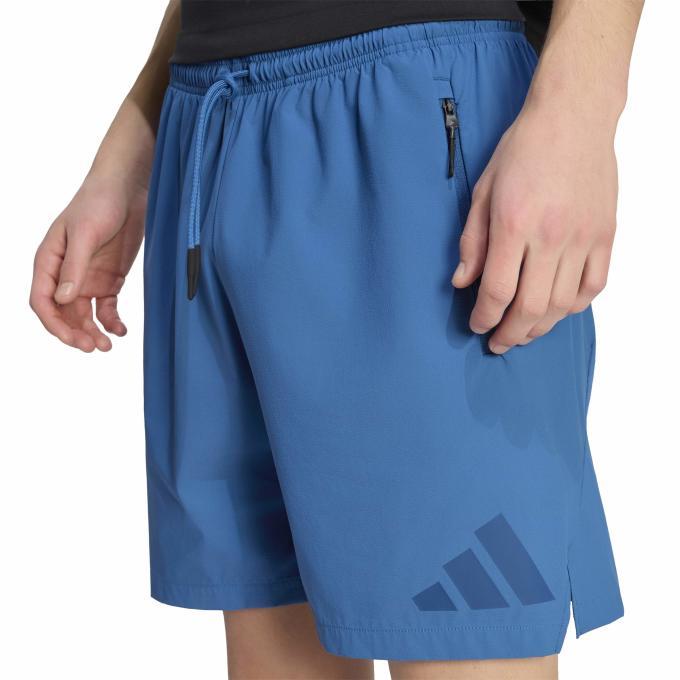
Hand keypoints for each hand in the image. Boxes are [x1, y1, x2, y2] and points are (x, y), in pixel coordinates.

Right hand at [30, 172, 145, 351]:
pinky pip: (106, 308)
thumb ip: (76, 267)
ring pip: (84, 315)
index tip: (74, 340)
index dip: (55, 324)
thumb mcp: (86, 233)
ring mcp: (87, 278)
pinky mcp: (109, 279)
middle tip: (95, 347)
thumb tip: (63, 299)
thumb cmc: (99, 202)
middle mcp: (65, 274)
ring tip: (107, 346)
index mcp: (49, 261)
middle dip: (76, 333)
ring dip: (93, 332)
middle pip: (63, 313)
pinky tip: (121, 331)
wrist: (128, 189)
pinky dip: (111, 321)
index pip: (42, 301)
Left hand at [452, 101, 617, 353]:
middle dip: (510, 334)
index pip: (497, 290)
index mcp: (514, 224)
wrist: (573, 117)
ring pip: (564, 304)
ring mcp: (584, 237)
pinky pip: (594, 286)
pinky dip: (575, 306)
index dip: (484, 317)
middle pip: (531, 307)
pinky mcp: (605, 235)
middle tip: (498, 343)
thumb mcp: (483, 192)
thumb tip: (461, 283)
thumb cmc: (522, 151)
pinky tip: (559, 310)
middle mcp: (551, 236)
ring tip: (524, 332)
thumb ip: (471, 242)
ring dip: (541, 327)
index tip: (476, 326)